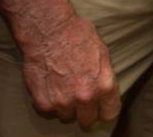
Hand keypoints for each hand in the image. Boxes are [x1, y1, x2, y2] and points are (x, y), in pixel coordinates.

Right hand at [18, 12, 120, 128]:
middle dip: (85, 112)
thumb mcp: (102, 53)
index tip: (100, 109)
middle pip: (87, 121)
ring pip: (66, 117)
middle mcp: (85, 98)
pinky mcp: (43, 103)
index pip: (109, 114)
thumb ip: (104, 77)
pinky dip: (48, 103)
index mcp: (104, 85)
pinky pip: (48, 112)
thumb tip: (105, 92)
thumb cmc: (77, 36)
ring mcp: (62, 102)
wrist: (49, 31)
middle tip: (79, 100)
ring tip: (62, 88)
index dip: (105, 111)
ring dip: (65, 107)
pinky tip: (49, 86)